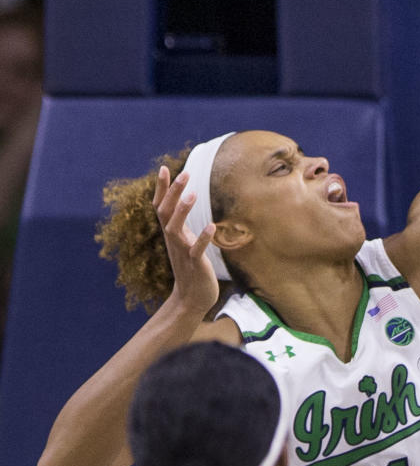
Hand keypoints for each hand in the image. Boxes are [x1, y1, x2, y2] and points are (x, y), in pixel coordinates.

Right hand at [153, 165, 219, 315]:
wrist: (192, 298)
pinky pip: (196, 250)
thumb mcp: (183, 240)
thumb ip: (181, 222)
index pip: (160, 207)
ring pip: (176, 230)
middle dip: (173, 193)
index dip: (161, 188)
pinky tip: (212, 226)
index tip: (163, 167)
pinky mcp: (195, 265)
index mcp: (171, 233)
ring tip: (193, 195)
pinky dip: (202, 238)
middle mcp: (173, 240)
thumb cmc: (190, 266)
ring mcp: (183, 252)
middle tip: (184, 173)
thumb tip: (180, 199)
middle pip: (165, 213)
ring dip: (183, 212)